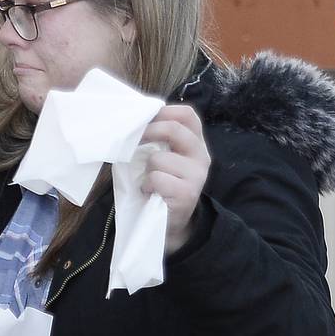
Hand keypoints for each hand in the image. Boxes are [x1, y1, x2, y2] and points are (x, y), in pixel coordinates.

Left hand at [140, 105, 211, 253]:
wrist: (169, 224)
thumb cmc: (160, 186)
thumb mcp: (162, 157)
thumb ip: (157, 140)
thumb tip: (134, 122)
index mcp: (196, 143)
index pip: (187, 115)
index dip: (164, 111)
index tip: (145, 118)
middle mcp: (201, 157)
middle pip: (174, 129)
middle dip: (148, 132)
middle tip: (133, 141)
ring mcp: (196, 176)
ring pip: (159, 158)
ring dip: (146, 169)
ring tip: (148, 180)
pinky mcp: (187, 194)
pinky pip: (157, 178)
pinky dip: (147, 185)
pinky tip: (150, 193)